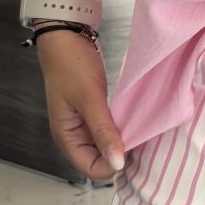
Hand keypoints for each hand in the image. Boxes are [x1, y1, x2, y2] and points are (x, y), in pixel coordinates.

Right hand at [37, 29, 128, 181]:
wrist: (66, 36)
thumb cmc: (72, 65)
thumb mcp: (90, 99)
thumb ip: (103, 132)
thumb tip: (117, 163)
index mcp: (66, 137)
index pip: (90, 169)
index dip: (111, 165)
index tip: (131, 149)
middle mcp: (73, 135)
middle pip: (98, 161)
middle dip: (117, 156)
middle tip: (139, 139)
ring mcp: (82, 124)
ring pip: (104, 147)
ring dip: (120, 143)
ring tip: (137, 131)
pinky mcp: (92, 113)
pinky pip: (107, 131)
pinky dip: (119, 130)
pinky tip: (132, 122)